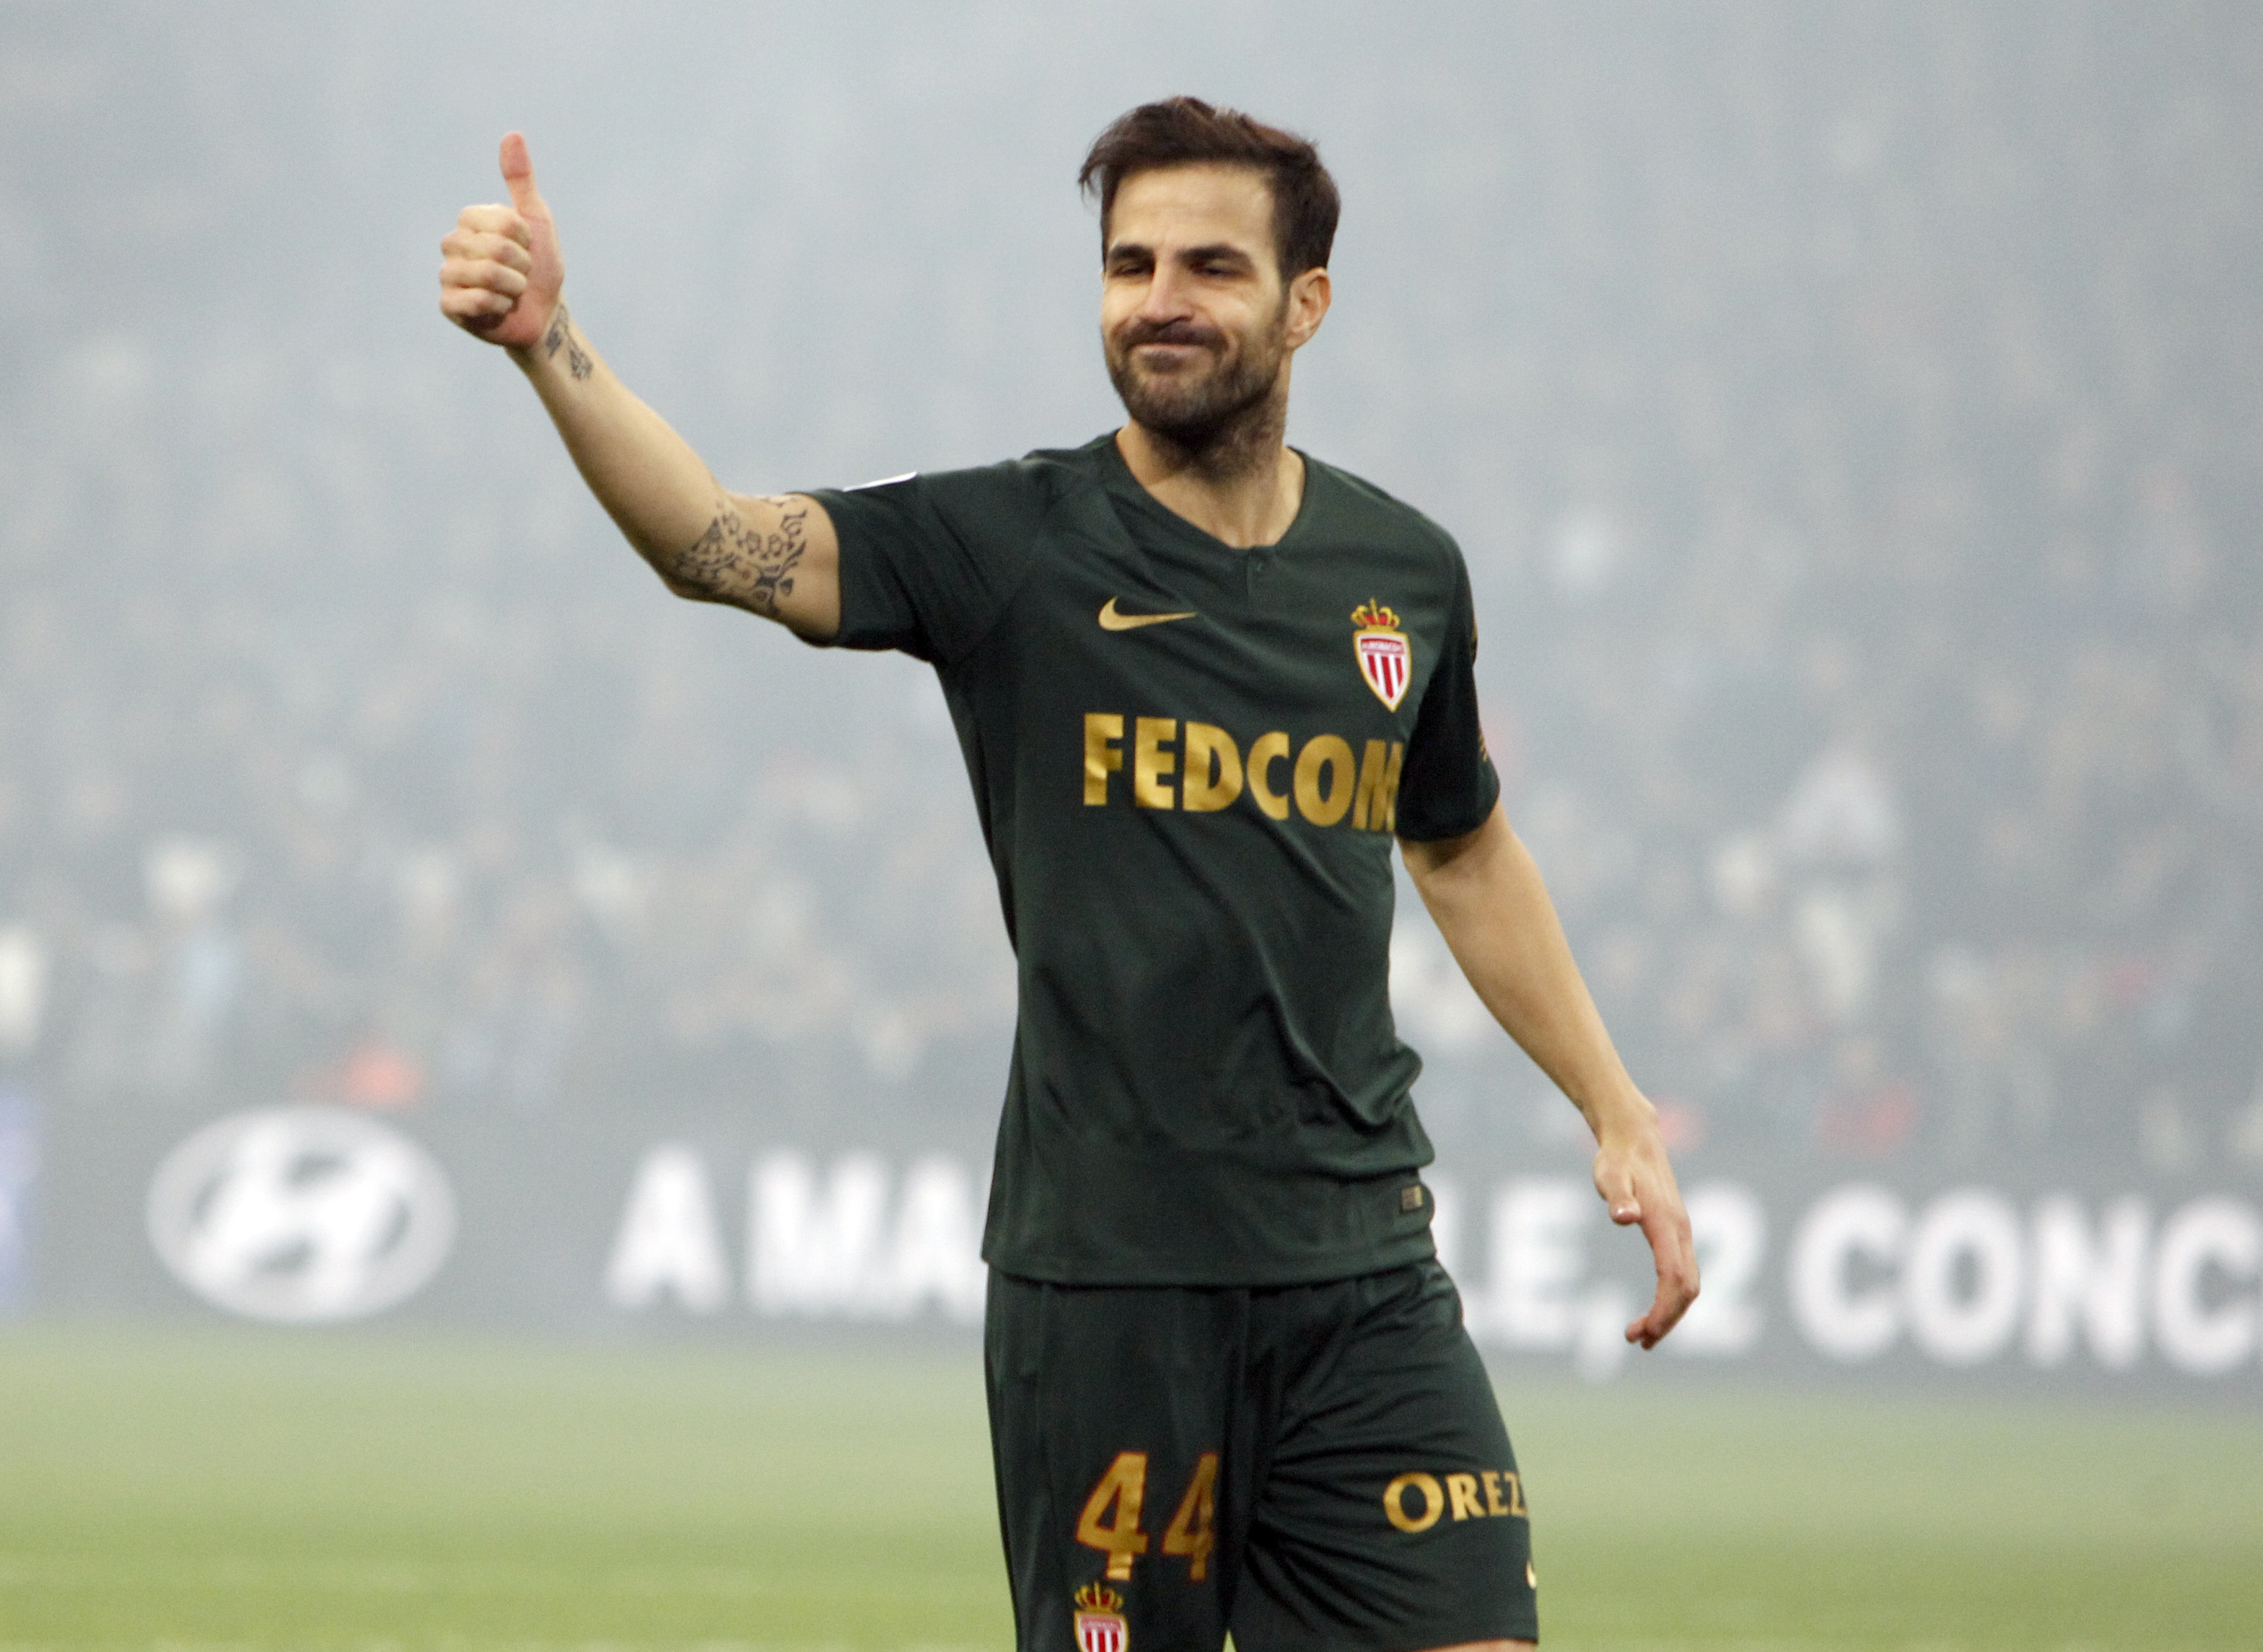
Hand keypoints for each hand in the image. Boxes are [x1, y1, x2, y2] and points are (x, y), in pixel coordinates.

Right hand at [438, 132, 563, 350]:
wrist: (543, 313)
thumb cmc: (540, 266)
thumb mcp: (536, 219)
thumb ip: (521, 179)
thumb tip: (512, 134)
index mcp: (469, 220)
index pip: (500, 221)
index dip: (523, 238)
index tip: (526, 247)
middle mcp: (452, 244)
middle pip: (495, 249)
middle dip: (521, 266)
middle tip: (520, 274)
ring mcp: (447, 275)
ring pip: (487, 275)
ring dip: (514, 288)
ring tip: (511, 291)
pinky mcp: (448, 305)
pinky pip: (478, 301)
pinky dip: (501, 307)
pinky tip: (499, 309)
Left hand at [1592, 1109, 1698, 1348]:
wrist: (1635, 1138)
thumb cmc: (1618, 1160)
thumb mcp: (1610, 1175)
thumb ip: (1617, 1196)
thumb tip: (1625, 1217)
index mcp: (1667, 1224)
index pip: (1673, 1276)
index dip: (1663, 1308)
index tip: (1645, 1333)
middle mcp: (1681, 1232)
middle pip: (1687, 1288)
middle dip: (1667, 1319)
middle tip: (1636, 1340)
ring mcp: (1681, 1234)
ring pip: (1688, 1284)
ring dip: (1669, 1314)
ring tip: (1639, 1335)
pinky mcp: (1676, 1235)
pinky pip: (1682, 1275)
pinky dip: (1670, 1299)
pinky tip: (1651, 1312)